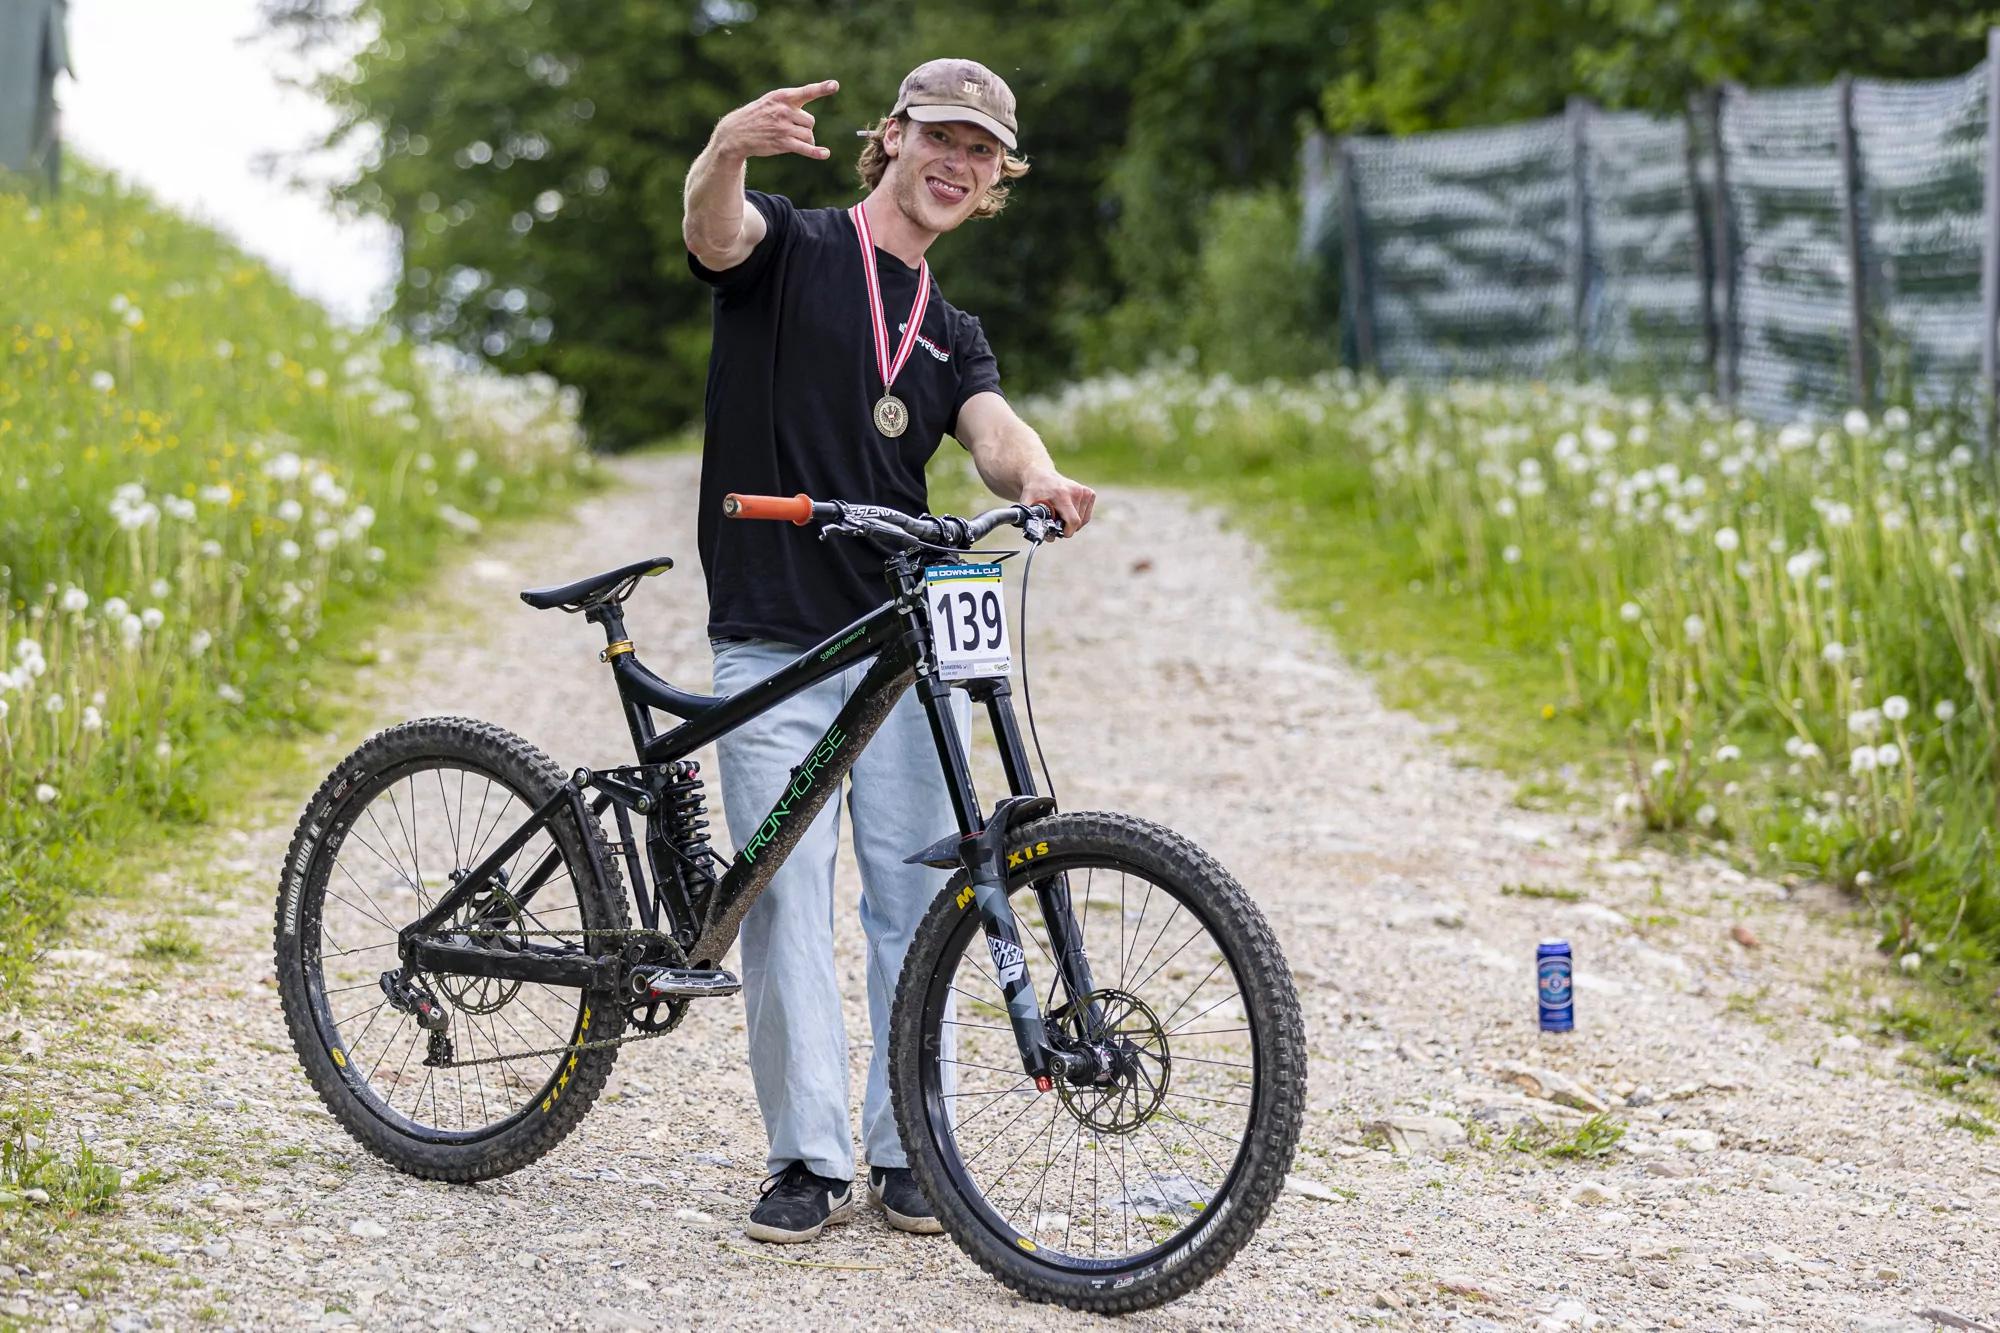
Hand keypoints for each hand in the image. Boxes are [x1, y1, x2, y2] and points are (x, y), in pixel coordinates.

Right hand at [715, 80, 839, 161]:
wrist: (736, 132)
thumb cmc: (757, 115)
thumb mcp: (770, 101)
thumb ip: (790, 103)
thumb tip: (811, 121)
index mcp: (782, 96)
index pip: (806, 92)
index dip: (821, 88)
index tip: (835, 85)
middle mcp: (784, 111)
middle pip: (811, 121)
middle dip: (805, 127)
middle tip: (791, 129)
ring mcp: (783, 128)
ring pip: (809, 135)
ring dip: (806, 140)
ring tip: (792, 139)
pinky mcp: (783, 143)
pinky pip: (805, 148)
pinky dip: (816, 152)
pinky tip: (825, 154)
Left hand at [1020, 469, 1094, 533]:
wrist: (1042, 476)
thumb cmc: (1035, 491)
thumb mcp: (1029, 505)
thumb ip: (1035, 522)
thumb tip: (1048, 537)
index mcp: (1062, 495)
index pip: (1073, 520)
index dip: (1067, 531)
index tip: (1060, 533)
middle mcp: (1076, 491)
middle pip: (1078, 522)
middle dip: (1067, 527)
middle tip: (1056, 522)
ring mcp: (1084, 491)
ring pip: (1084, 520)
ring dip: (1073, 523)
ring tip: (1061, 515)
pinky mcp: (1089, 493)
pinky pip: (1087, 515)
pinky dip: (1079, 517)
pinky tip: (1068, 511)